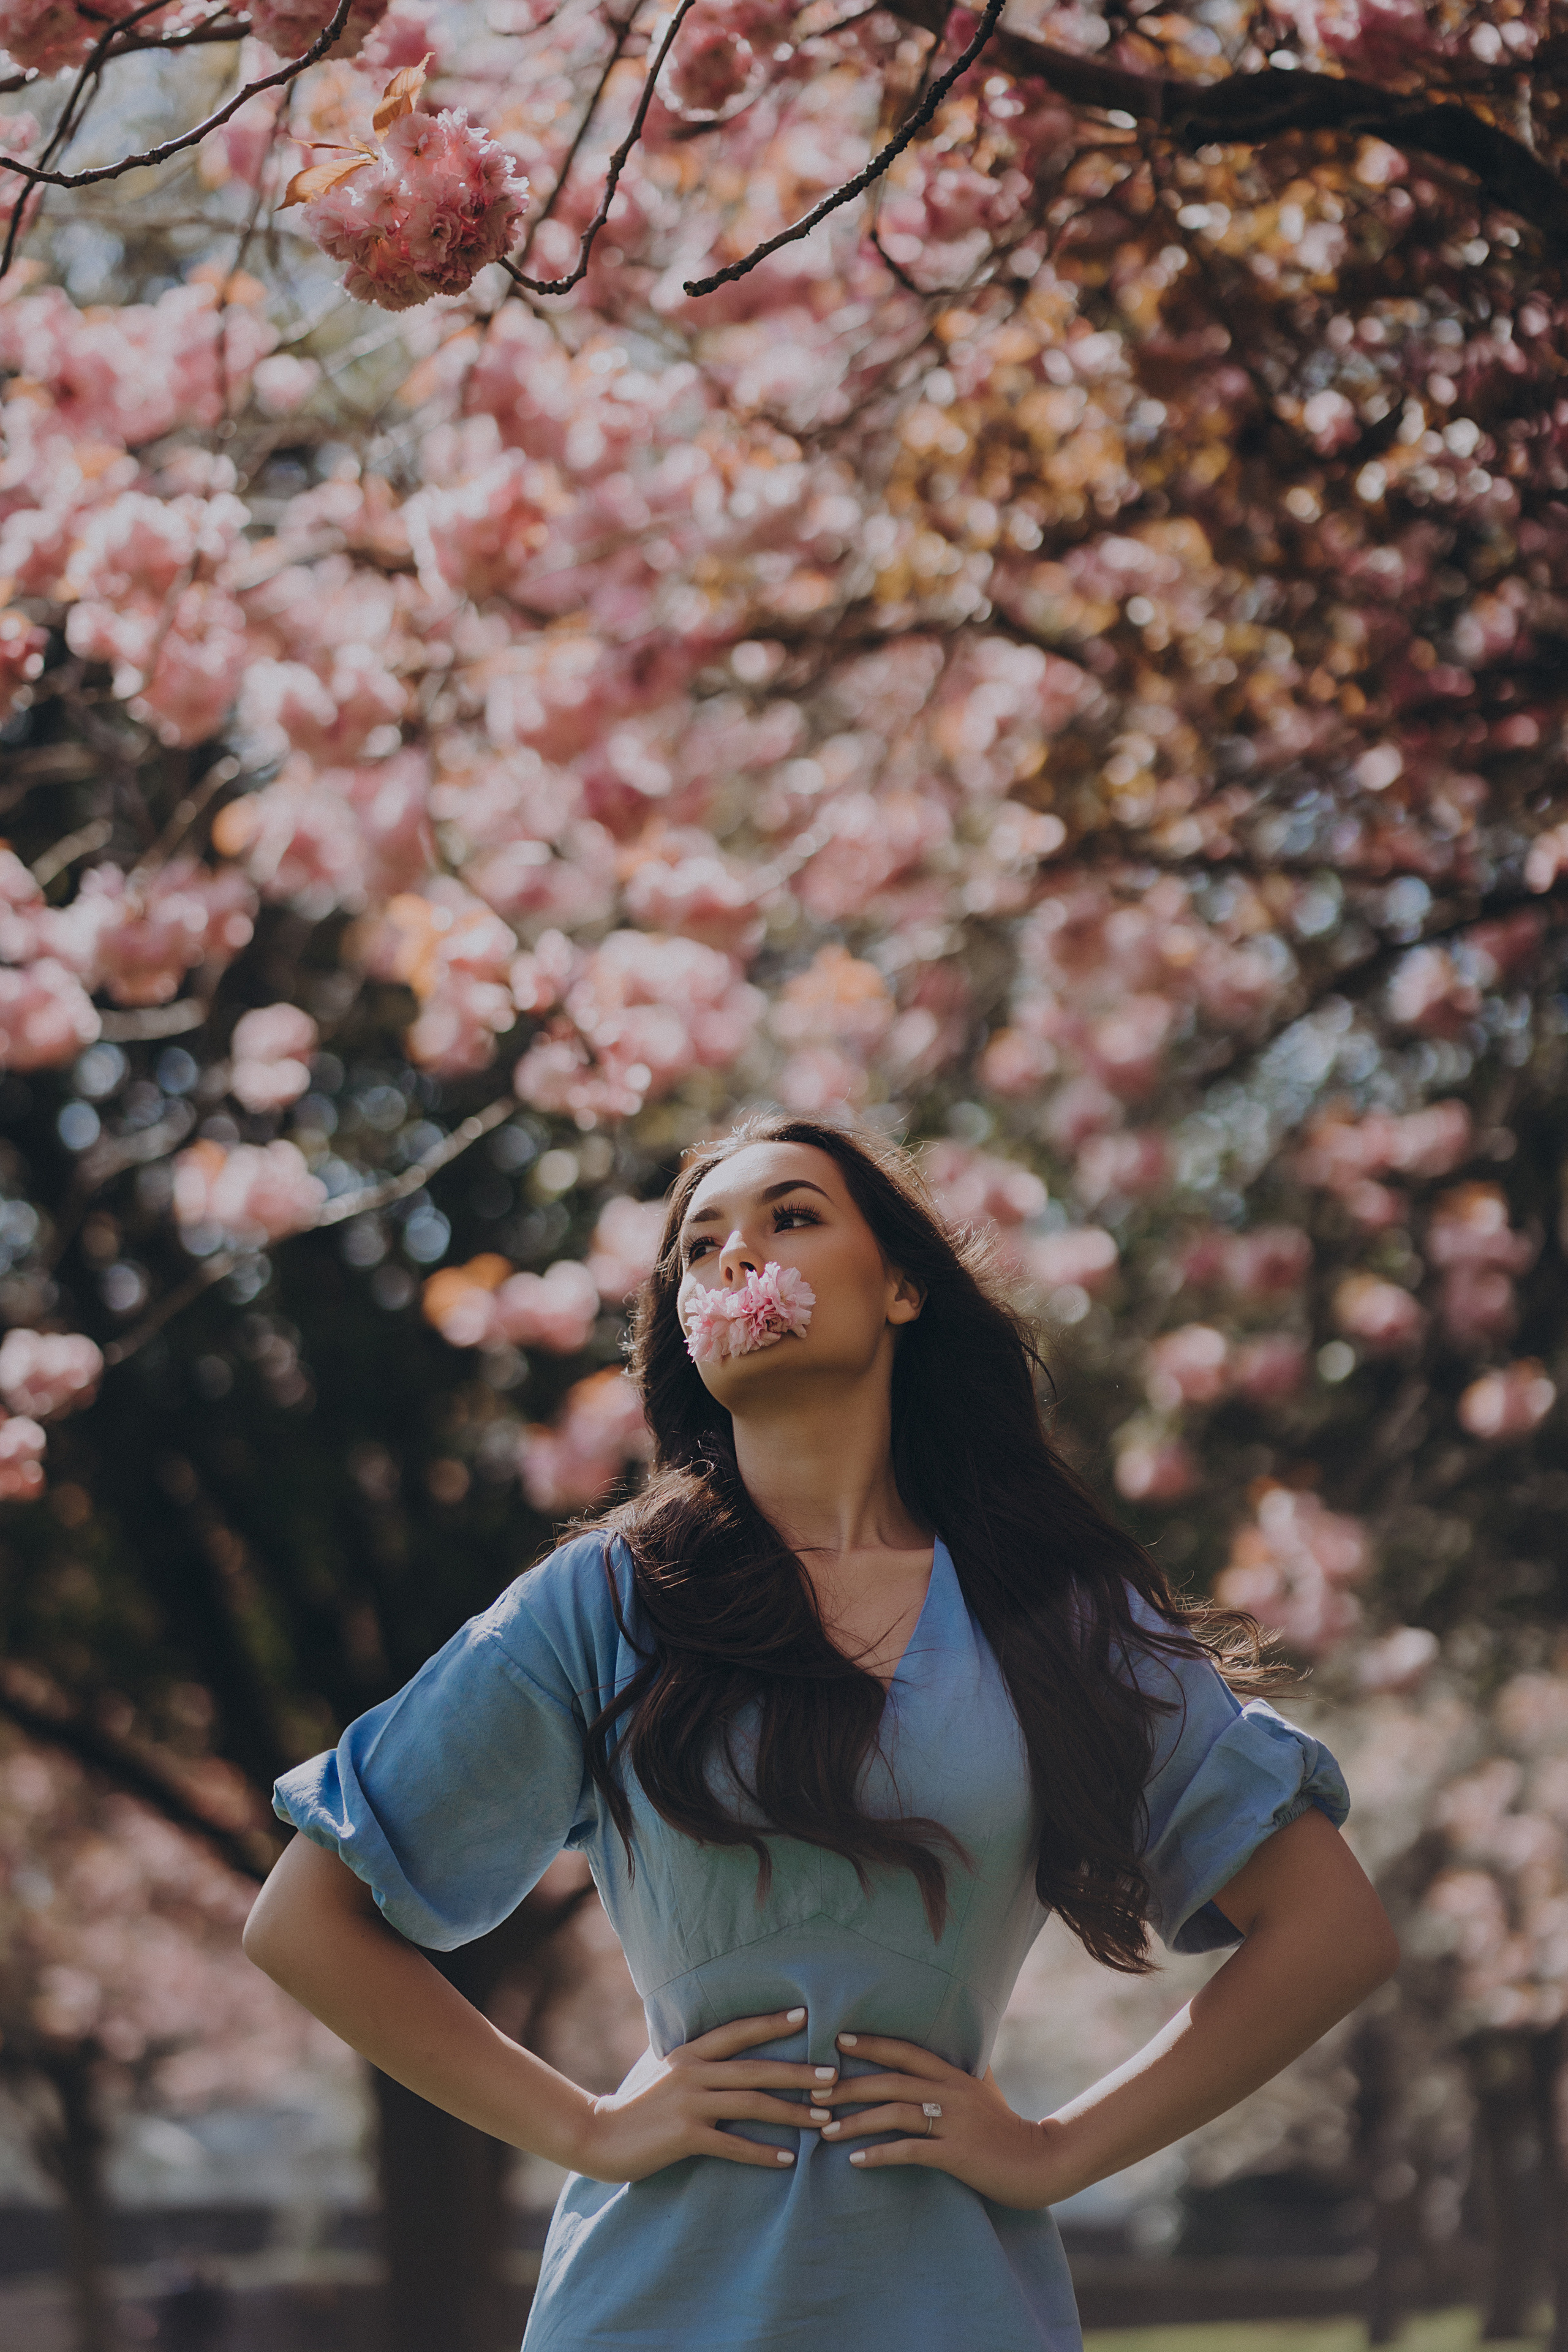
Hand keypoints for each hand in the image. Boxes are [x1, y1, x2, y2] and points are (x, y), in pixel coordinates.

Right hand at [575, 2008, 836, 2182]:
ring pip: (751, 2103)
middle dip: (798, 2071)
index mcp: (689, 2052)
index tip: (805, 2016)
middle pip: (756, 2068)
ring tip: (823, 2118)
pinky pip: (733, 2143)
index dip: (770, 2023)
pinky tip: (788, 2159)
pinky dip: (762, 2152)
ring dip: (791, 2112)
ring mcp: (690, 2103)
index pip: (737, 2031)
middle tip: (833, 2075)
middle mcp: (693, 2071)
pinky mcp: (686, 2136)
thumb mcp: (661, 2068)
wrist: (599, 2135)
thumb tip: (717, 2045)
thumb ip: (691, 2058)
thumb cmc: (635, 2103)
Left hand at [811, 2032, 1067, 2210]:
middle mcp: (950, 2092)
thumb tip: (956, 2041)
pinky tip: (855, 2161)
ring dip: (855, 2121)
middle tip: (814, 2090)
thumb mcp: (986, 2088)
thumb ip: (965, 2066)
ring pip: (894, 2114)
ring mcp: (953, 2122)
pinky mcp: (955, 2153)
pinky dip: (879, 2154)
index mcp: (954, 2074)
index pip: (905, 2051)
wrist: (1040, 2162)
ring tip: (824, 2129)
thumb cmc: (1007, 2126)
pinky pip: (909, 2150)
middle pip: (891, 2080)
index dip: (871, 2043)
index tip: (837, 2039)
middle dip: (850, 2084)